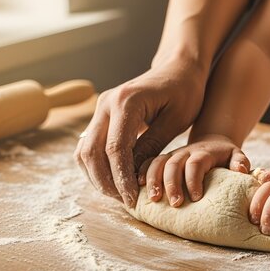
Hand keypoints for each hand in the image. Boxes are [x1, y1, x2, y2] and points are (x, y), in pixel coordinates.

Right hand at [74, 61, 205, 207]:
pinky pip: (89, 146)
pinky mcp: (102, 116)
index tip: (132, 199)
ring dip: (97, 177)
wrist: (178, 69)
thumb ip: (152, 146)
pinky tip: (116, 181)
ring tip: (120, 195)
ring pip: (84, 151)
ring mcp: (101, 108)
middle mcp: (106, 103)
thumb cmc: (185, 92)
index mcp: (126, 102)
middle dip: (105, 182)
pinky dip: (97, 167)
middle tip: (124, 202)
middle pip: (92, 152)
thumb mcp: (176, 121)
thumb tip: (134, 177)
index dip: (122, 178)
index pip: (115, 149)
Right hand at [139, 134, 249, 205]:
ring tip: (152, 199)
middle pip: (173, 164)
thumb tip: (241, 170)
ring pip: (157, 163)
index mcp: (202, 152)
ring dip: (153, 180)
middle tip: (175, 204)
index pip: (195, 164)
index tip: (196, 198)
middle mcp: (184, 152)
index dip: (194, 180)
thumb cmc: (226, 155)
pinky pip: (147, 162)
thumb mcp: (237, 155)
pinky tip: (135, 187)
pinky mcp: (162, 159)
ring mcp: (171, 155)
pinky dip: (140, 173)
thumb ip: (240, 161)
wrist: (212, 142)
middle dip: (171, 184)